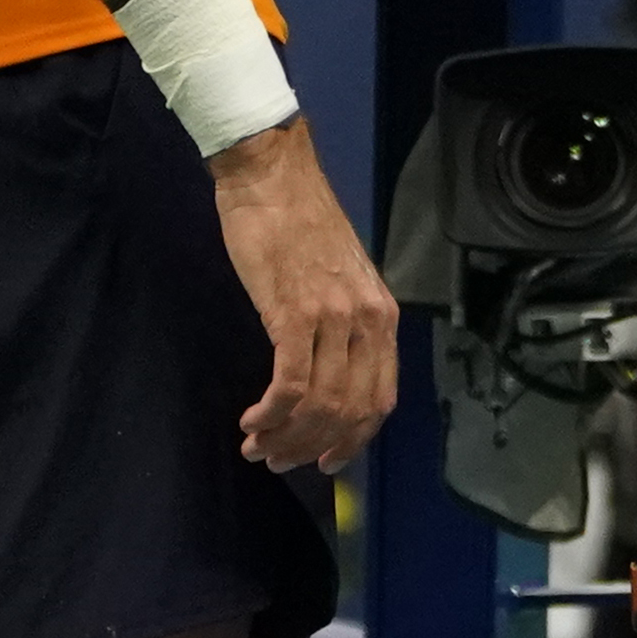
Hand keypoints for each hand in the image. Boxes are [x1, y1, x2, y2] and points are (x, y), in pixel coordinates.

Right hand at [208, 117, 397, 475]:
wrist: (272, 177)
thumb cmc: (297, 222)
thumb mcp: (339, 278)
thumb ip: (342, 325)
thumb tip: (327, 374)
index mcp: (382, 315)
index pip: (381, 399)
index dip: (354, 439)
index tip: (326, 460)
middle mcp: (367, 320)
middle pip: (351, 410)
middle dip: (313, 446)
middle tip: (279, 460)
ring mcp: (334, 318)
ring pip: (321, 404)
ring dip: (286, 436)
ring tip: (257, 445)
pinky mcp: (295, 313)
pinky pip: (292, 384)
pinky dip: (272, 412)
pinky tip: (253, 419)